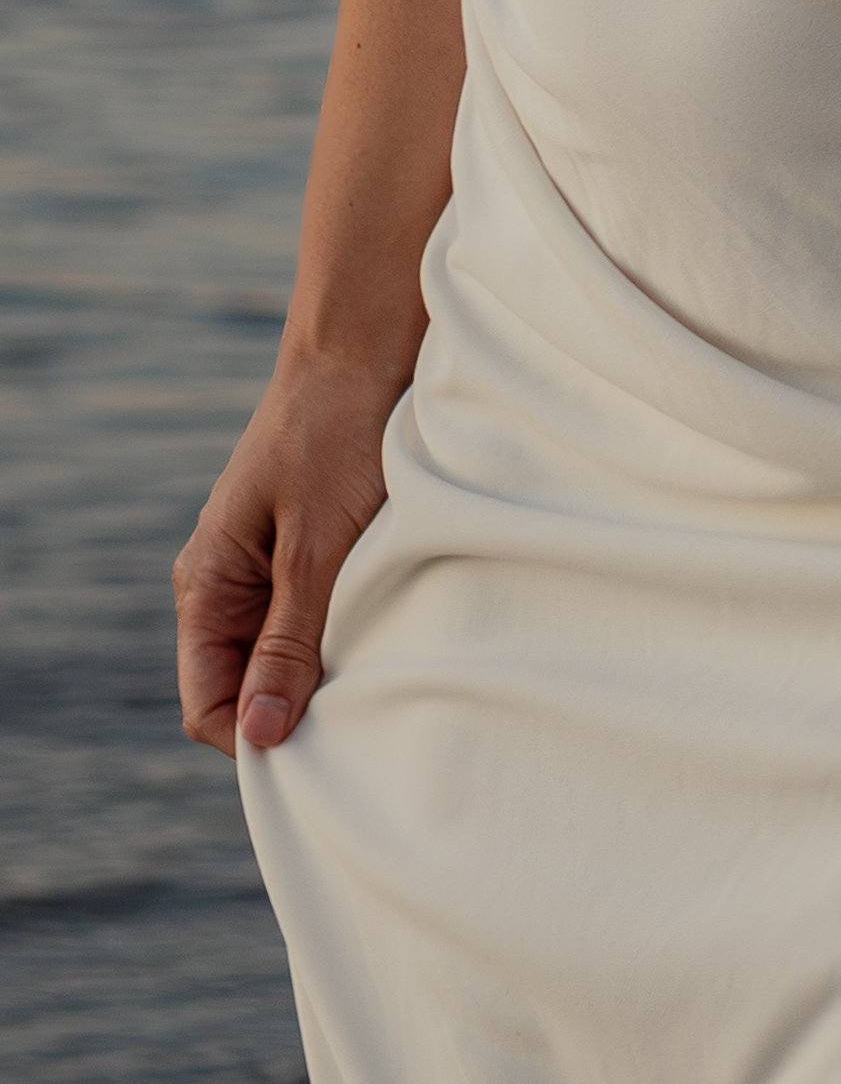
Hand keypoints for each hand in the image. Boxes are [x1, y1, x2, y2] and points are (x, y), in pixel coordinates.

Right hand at [174, 364, 399, 757]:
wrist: (367, 344)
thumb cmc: (337, 432)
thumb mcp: (316, 544)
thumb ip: (289, 640)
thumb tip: (261, 738)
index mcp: (206, 585)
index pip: (208, 705)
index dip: (258, 736)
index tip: (324, 739)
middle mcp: (229, 583)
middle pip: (247, 688)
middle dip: (297, 707)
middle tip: (365, 710)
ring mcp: (270, 566)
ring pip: (288, 654)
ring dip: (330, 668)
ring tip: (383, 665)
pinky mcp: (313, 547)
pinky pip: (319, 617)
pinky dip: (350, 631)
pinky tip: (391, 629)